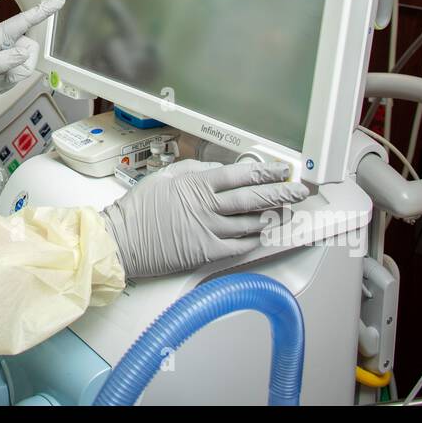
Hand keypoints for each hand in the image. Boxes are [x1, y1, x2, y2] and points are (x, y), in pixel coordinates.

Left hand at [0, 0, 64, 119]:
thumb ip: (4, 60)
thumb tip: (25, 52)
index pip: (22, 21)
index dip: (42, 11)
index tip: (59, 1)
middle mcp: (1, 44)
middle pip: (30, 49)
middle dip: (19, 68)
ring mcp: (4, 57)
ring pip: (26, 65)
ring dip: (11, 78)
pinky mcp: (4, 70)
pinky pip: (19, 76)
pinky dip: (8, 84)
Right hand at [100, 158, 309, 278]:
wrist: (122, 240)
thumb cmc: (138, 209)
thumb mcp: (164, 177)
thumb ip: (192, 171)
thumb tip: (217, 170)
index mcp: (196, 184)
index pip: (240, 176)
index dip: (266, 172)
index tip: (283, 171)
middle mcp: (206, 207)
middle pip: (252, 198)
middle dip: (280, 193)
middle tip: (299, 191)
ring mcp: (208, 231)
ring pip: (250, 223)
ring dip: (271, 216)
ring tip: (287, 211)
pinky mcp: (205, 252)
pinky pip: (238, 246)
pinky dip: (253, 239)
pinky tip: (263, 233)